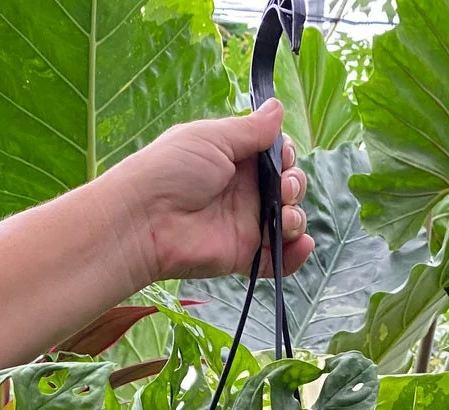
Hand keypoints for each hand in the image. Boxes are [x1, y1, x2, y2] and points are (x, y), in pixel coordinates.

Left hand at [109, 100, 312, 287]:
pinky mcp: (243, 255)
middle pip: (288, 188)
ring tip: (283, 217)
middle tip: (284, 188)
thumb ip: (250, 129)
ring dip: (296, 218)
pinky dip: (295, 255)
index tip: (282, 156)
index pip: (276, 157)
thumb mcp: (213, 138)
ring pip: (288, 222)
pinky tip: (301, 244)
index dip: (286, 156)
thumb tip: (278, 108)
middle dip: (295, 185)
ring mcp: (245, 225)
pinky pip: (278, 261)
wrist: (147, 219)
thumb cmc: (172, 169)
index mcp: (236, 159)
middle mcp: (243, 192)